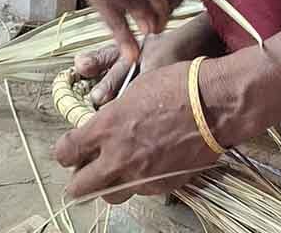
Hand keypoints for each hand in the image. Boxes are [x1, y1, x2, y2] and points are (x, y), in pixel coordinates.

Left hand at [54, 59, 220, 202]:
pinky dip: (139, 181)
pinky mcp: (162, 187)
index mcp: (107, 127)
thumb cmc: (179, 85)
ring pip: (110, 195)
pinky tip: (150, 162)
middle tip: (87, 167)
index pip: (66, 152)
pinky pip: (141, 191)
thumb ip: (114, 113)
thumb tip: (104, 124)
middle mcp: (118, 157)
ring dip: (109, 183)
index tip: (70, 147)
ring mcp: (141, 176)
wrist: (216, 104)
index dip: (65, 150)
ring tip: (119, 167)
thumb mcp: (137, 87)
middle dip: (79, 178)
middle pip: (79, 187)